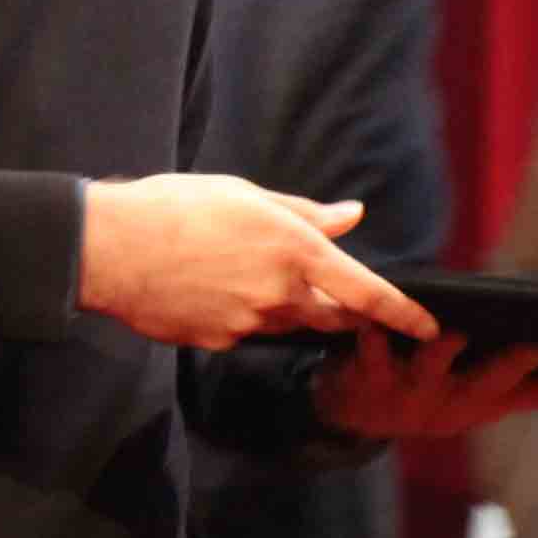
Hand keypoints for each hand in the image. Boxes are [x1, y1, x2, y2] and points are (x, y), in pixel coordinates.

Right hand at [75, 178, 438, 351]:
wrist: (108, 248)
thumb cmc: (176, 207)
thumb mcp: (246, 195)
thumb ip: (305, 213)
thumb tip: (352, 214)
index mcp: (294, 250)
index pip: (366, 292)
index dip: (403, 313)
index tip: (429, 326)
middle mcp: (279, 294)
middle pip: (330, 315)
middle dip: (342, 310)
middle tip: (337, 293)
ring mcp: (247, 324)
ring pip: (285, 322)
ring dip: (283, 304)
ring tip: (241, 269)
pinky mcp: (216, 342)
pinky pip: (244, 331)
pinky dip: (240, 312)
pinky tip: (207, 285)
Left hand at [314, 335, 537, 442]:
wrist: (354, 415)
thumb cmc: (427, 389)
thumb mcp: (474, 391)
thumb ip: (513, 372)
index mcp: (484, 403)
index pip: (537, 395)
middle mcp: (454, 405)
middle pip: (489, 387)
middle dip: (513, 368)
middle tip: (537, 347)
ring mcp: (413, 397)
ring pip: (432, 374)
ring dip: (442, 355)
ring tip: (452, 334)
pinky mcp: (371, 383)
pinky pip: (372, 361)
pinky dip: (373, 343)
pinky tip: (372, 324)